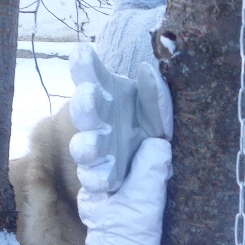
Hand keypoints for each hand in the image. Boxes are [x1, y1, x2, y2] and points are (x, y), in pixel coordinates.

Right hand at [68, 43, 172, 193]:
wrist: (155, 190)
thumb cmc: (156, 144)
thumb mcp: (162, 121)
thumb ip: (156, 99)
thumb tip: (146, 70)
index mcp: (114, 100)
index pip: (94, 78)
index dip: (85, 65)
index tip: (82, 53)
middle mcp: (101, 124)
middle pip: (84, 110)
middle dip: (85, 103)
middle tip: (91, 95)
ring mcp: (96, 153)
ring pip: (83, 147)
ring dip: (89, 145)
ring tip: (96, 145)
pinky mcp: (96, 180)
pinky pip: (92, 178)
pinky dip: (99, 177)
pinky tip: (109, 181)